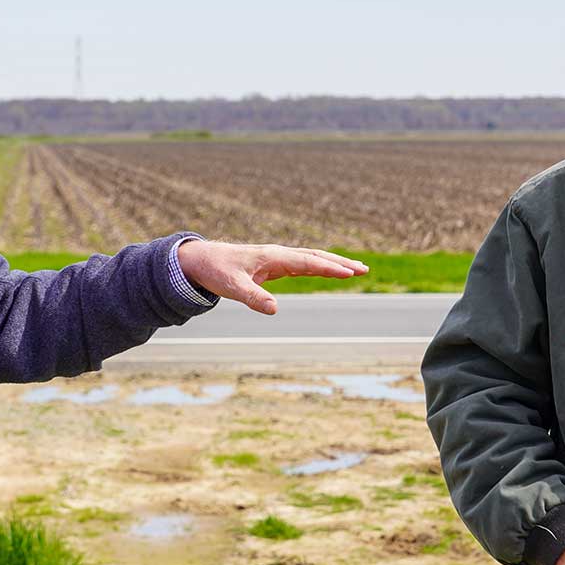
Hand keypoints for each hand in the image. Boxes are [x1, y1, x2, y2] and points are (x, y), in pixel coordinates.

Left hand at [175, 241, 367, 314]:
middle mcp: (279, 254)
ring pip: (312, 258)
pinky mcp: (274, 264)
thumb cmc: (217, 272)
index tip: (349, 273)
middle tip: (363, 270)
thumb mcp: (233, 288)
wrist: (201, 260)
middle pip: (316, 256)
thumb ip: (253, 298)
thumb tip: (275, 310)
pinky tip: (328, 271)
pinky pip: (303, 264)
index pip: (307, 261)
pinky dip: (319, 267)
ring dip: (333, 264)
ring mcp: (277, 258)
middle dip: (340, 263)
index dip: (329, 268)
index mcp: (273, 257)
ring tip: (355, 270)